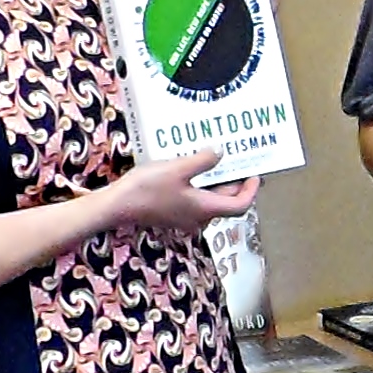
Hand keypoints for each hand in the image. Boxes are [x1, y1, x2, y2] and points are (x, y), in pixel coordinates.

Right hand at [102, 150, 259, 234]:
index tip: (255, 173)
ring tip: (216, 159)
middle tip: (237, 160)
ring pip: (210, 200)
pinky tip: (193, 167)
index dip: (251, 190)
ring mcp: (185, 217)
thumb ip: (203, 161)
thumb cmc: (146, 188)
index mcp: (205, 209)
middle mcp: (199, 218)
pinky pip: (196, 200)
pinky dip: (201, 185)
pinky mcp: (173, 213)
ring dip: (216, 182)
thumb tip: (220, 153)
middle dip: (234, 182)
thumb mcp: (178, 168)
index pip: (240, 205)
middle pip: (226, 202)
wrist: (117, 206)